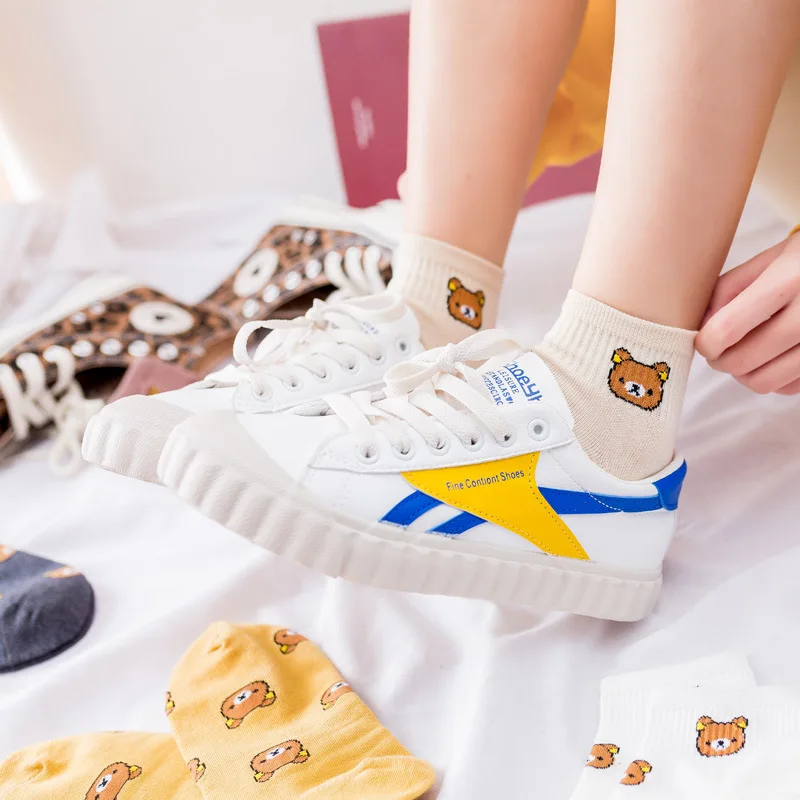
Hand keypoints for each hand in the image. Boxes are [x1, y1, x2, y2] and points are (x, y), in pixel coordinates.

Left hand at [696, 230, 799, 394]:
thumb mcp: (768, 260)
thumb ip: (729, 289)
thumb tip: (701, 326)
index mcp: (788, 281)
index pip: (726, 329)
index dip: (705, 342)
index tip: (703, 338)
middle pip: (740, 362)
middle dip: (719, 360)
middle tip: (719, 348)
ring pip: (762, 382)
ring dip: (742, 373)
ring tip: (743, 352)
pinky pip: (786, 388)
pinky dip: (771, 377)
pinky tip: (771, 357)